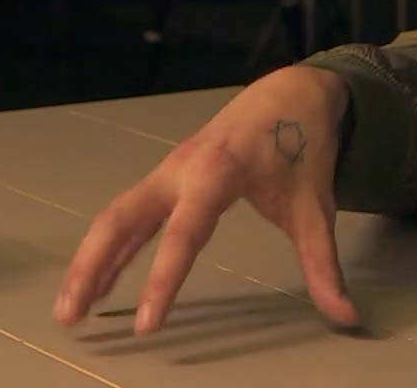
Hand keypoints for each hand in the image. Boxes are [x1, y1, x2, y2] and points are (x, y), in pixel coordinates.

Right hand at [52, 65, 358, 333]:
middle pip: (123, 218)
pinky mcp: (166, 175)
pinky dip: (107, 246)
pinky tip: (96, 280)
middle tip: (70, 317)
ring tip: (70, 310)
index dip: (164, 280)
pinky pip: (127, 212)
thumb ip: (324, 264)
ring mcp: (168, 170)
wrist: (292, 93)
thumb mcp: (316, 208)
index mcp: (219, 172)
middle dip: (93, 266)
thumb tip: (346, 317)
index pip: (185, 234)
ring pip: (116, 215)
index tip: (147, 324)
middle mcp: (182, 169)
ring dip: (89, 259)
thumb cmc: (303, 148)